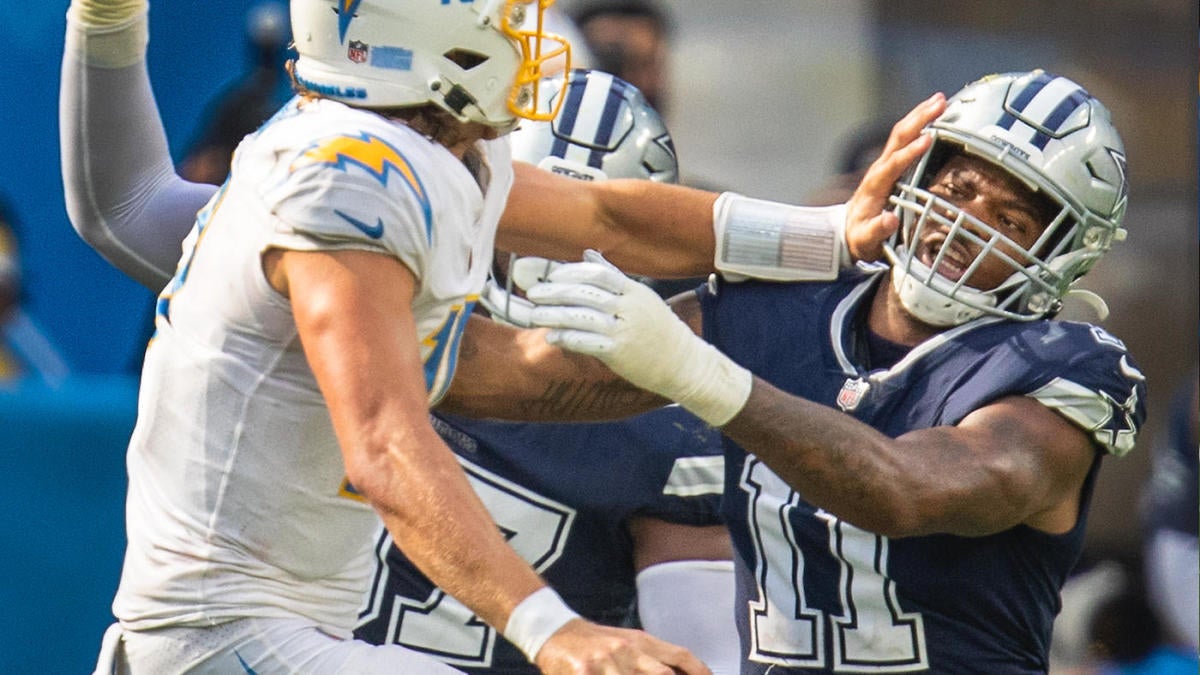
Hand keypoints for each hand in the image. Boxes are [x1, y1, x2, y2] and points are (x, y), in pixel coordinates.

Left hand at [515, 251, 750, 425]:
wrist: (684, 364)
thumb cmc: (659, 330)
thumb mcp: (641, 298)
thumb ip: (614, 277)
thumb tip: (588, 255)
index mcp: (634, 291)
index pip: (599, 274)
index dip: (572, 272)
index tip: (552, 275)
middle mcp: (629, 308)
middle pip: (586, 293)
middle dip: (556, 292)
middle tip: (534, 293)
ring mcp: (624, 330)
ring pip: (582, 317)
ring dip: (554, 315)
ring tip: (533, 315)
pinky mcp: (619, 353)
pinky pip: (587, 342)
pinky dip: (566, 338)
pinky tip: (552, 337)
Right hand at [535, 619, 712, 674]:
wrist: (555, 632)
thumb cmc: (596, 643)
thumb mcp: (628, 644)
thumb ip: (653, 658)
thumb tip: (680, 671)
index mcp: (640, 642)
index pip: (678, 656)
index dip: (698, 669)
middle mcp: (626, 650)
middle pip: (662, 674)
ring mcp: (605, 663)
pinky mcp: (584, 673)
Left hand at [844, 92, 946, 262]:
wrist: (847, 231)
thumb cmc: (860, 237)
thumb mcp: (866, 241)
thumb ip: (877, 231)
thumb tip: (890, 221)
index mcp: (875, 186)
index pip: (894, 164)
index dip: (910, 152)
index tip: (927, 140)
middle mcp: (879, 169)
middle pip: (898, 138)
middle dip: (918, 119)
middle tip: (939, 104)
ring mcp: (884, 164)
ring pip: (901, 133)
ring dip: (919, 115)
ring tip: (940, 99)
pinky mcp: (890, 164)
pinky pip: (904, 139)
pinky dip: (918, 123)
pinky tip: (931, 115)